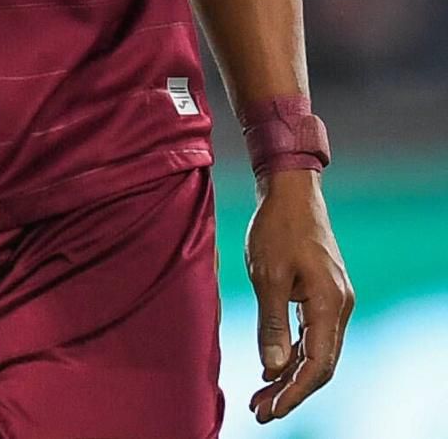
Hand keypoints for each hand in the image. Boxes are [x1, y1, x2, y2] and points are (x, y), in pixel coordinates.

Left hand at [245, 169, 353, 422]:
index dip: (294, 392)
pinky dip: (293, 352)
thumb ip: (272, 323)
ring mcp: (334, 300)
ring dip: (290, 374)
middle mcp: (339, 306)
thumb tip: (273, 368)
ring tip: (261, 395)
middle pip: (320, 364)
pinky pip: (312, 334)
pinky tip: (273, 366)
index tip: (270, 410)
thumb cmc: (277, 226)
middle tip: (260, 410)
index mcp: (330, 304)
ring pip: (316, 351)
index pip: (317, 365)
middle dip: (291, 391)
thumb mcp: (267, 274)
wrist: (291, 189)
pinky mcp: (323, 293)